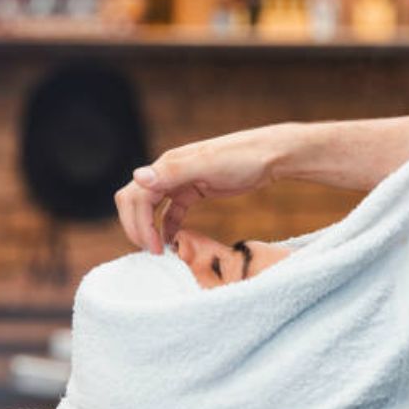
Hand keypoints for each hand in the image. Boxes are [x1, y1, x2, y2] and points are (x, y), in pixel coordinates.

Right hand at [115, 125, 295, 251]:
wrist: (272, 154)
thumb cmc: (244, 157)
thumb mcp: (208, 165)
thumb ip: (173, 171)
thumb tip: (138, 176)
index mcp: (168, 164)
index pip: (136, 196)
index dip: (139, 224)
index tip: (155, 248)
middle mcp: (169, 172)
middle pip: (137, 201)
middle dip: (138, 228)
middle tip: (153, 253)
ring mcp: (181, 181)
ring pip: (151, 207)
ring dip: (150, 228)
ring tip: (161, 252)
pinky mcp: (194, 190)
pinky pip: (172, 211)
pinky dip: (167, 227)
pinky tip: (173, 242)